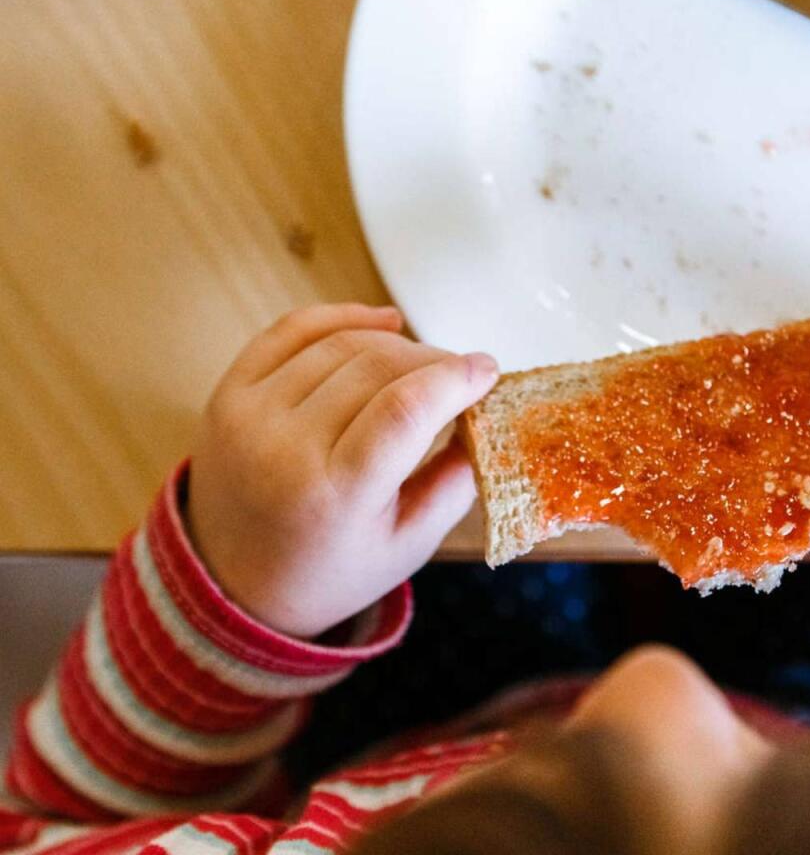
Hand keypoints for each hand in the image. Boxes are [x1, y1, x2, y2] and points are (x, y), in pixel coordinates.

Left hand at [187, 303, 497, 638]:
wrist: (233, 583)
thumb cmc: (329, 569)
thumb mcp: (408, 546)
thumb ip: (456, 482)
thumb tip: (487, 416)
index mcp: (335, 496)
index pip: (405, 410)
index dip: (455, 378)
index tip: (488, 371)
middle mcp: (284, 448)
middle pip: (378, 367)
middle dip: (434, 360)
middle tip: (461, 374)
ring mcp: (249, 414)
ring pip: (342, 343)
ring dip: (397, 342)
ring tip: (424, 362)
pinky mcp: (229, 393)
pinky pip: (293, 330)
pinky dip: (343, 317)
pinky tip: (382, 323)